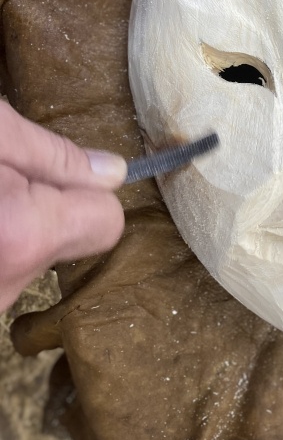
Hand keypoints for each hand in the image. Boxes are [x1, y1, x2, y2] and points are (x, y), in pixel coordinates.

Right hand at [0, 102, 125, 311]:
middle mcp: (6, 283)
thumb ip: (57, 157)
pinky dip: (2, 243)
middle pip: (74, 240)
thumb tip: (114, 173)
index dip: (88, 189)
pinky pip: (11, 268)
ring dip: (20, 225)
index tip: (59, 171)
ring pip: (40, 255)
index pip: (108, 222)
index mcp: (23, 234)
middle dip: (48, 207)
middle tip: (7, 179)